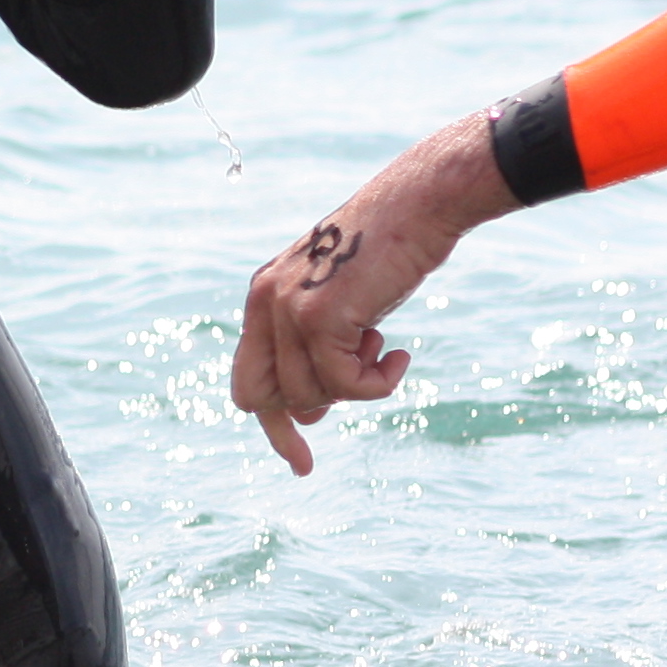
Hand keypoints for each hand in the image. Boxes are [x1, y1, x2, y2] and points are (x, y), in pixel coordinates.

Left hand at [231, 114, 516, 473]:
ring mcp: (288, 308)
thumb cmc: (388, 253)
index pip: (248, 379)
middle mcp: (265, 301)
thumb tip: (310, 411)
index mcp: (263, 297)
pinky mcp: (319, 315)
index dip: (272, 423)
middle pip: (261, 396)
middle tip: (322, 447)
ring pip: (309, 395)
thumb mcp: (340, 303)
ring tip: (382, 351)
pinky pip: (344, 384)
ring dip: (354, 388)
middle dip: (293, 426)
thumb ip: (317, 349)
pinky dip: (376, 383)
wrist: (418, 206)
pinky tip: (398, 355)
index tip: (301, 460)